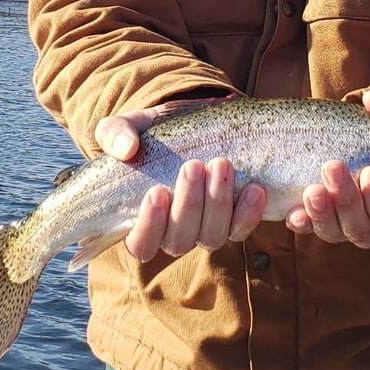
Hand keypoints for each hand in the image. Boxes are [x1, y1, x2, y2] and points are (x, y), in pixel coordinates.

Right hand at [95, 108, 265, 261]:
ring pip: (212, 236)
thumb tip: (126, 148)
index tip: (156, 192)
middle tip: (193, 165)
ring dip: (218, 204)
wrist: (186, 125)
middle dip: (189, 204)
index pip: (140, 243)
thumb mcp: (126, 128)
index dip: (148, 225)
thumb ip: (115, 134)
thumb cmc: (148, 135)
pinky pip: (241, 228)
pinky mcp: (231, 219)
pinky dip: (248, 212)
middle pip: (180, 240)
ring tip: (221, 165)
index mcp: (140, 221)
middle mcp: (173, 233)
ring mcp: (204, 228)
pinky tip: (254, 189)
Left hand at [285, 83, 369, 247]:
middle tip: (333, 167)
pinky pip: (308, 228)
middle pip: (362, 230)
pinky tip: (294, 212)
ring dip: (323, 213)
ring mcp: (341, 222)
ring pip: (335, 232)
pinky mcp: (315, 217)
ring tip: (313, 188)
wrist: (348, 130)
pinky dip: (302, 222)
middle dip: (347, 201)